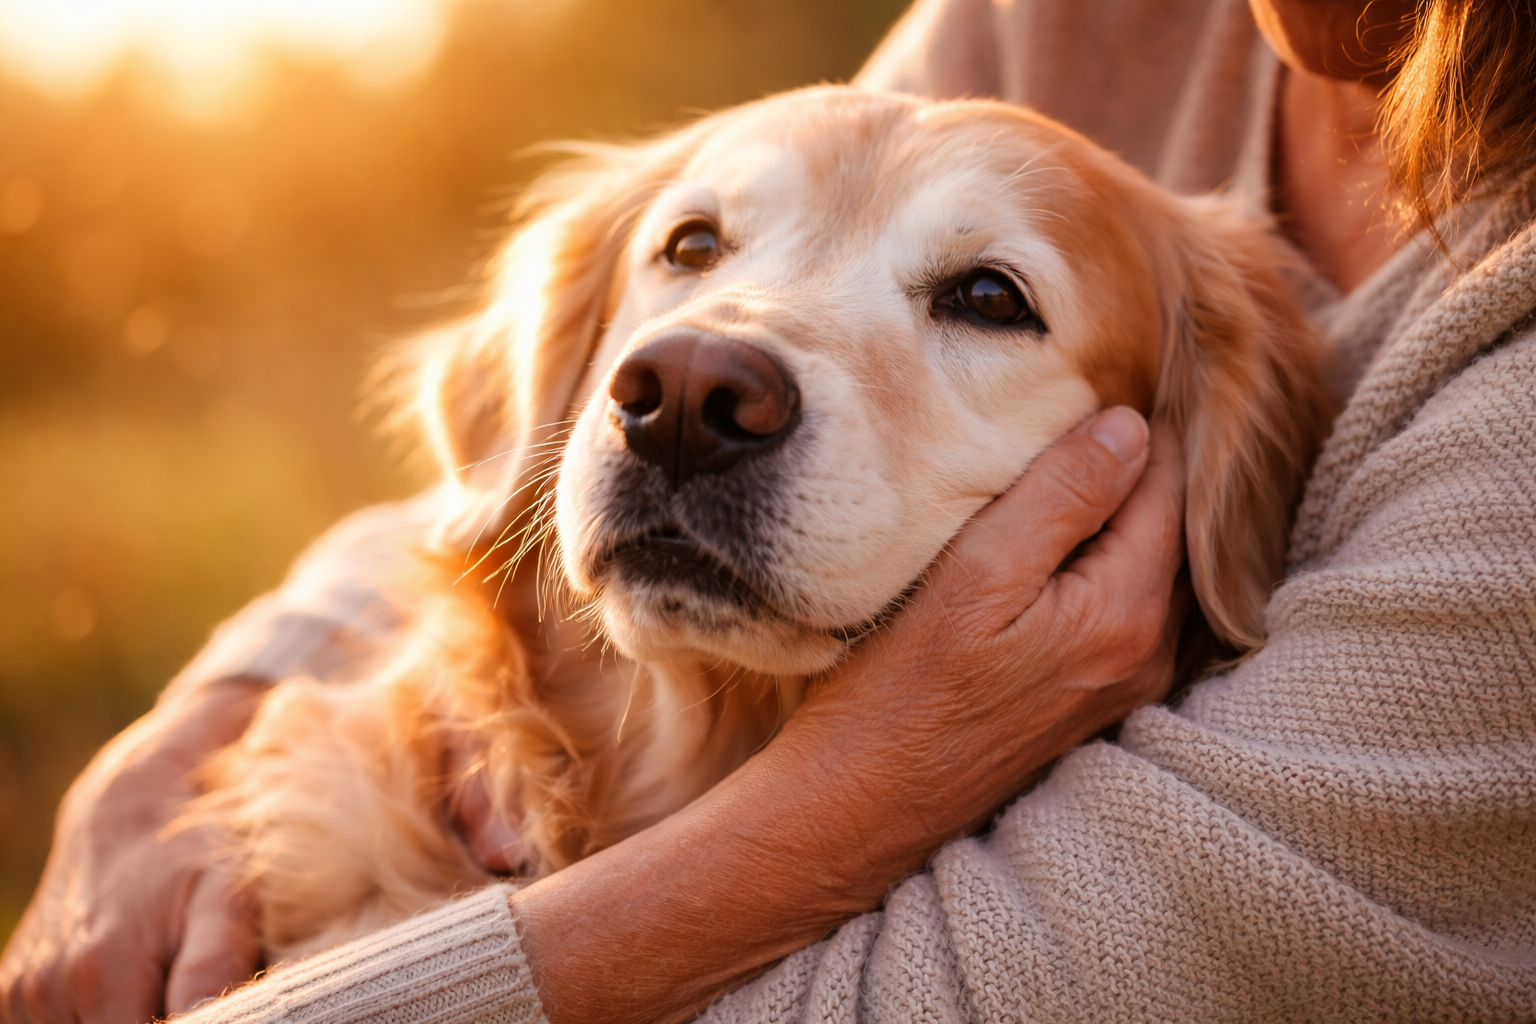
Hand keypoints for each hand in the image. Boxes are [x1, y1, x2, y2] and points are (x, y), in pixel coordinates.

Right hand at [0, 679, 267, 1023]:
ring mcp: (21, 996)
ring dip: (124, 1019)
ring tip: (154, 979)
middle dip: (153, 1023)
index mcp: (101, 971)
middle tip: (181, 982)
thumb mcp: (225, 894)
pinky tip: (125, 984)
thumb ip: (217, 962)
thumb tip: (203, 1018)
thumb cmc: (193, 854)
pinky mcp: (8, 997)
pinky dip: (92, 1017)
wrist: (126, 813)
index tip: (206, 1011)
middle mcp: (48, 988)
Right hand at [788, 406, 1187, 867]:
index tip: (1113, 366)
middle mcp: (1146, 653)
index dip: (1143, 422)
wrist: (862, 804)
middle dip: (1138, 463)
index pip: (1169, 487)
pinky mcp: (1092, 698)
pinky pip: (1123, 601)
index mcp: (1125, 614)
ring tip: (1071, 452)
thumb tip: (1128, 426)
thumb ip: (1060, 498)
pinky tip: (1059, 530)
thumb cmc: (899, 691)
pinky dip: (1104, 554)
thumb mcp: (974, 574)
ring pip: (1146, 563)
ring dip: (1119, 508)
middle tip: (1093, 393)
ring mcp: (1123, 683)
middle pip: (1168, 526)